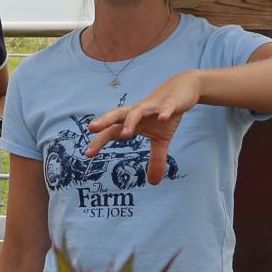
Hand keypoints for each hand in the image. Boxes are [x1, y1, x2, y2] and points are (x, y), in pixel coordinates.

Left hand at [82, 72, 200, 184]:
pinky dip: (164, 112)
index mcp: (133, 121)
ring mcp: (154, 106)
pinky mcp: (170, 103)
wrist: (183, 89)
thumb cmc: (164, 114)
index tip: (88, 154)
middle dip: (105, 121)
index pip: (113, 131)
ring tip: (125, 134)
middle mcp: (139, 112)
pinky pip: (166, 107)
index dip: (100, 140)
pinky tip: (163, 118)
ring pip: (138, 111)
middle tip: (91, 128)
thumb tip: (153, 183)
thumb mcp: (162, 139)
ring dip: (131, 121)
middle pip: (117, 114)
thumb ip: (155, 159)